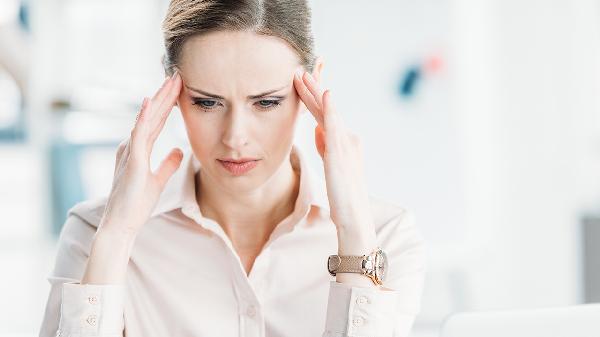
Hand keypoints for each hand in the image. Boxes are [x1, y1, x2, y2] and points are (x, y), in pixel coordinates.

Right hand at [99, 71, 183, 238]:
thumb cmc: (136, 204)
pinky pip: (138, 134)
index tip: (180, 88)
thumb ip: (168, 164)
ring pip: (146, 119)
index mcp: (138, 149)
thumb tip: (180, 150)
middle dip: (165, 95)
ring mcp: (130, 151)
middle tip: (178, 75)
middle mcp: (132, 145)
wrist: (122, 224)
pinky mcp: (132, 160)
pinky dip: (143, 117)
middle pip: (152, 115)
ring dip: (158, 99)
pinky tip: (149, 102)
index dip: (168, 104)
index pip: (156, 121)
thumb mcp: (159, 180)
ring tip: (170, 81)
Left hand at [293, 69, 375, 250]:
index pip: (324, 113)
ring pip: (327, 112)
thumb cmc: (342, 194)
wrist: (353, 216)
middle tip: (298, 69)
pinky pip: (335, 126)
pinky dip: (331, 109)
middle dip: (311, 87)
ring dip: (315, 91)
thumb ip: (325, 144)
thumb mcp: (331, 164)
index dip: (312, 96)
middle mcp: (346, 137)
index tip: (300, 80)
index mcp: (342, 140)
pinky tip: (326, 94)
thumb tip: (317, 128)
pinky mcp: (341, 153)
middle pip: (325, 108)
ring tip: (303, 74)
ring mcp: (345, 143)